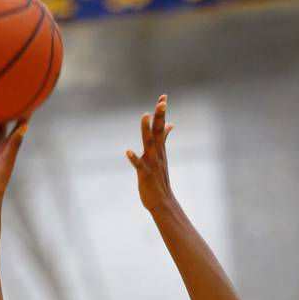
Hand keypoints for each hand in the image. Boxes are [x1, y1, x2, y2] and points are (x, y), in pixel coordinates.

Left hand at [126, 94, 174, 211]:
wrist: (163, 202)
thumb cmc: (160, 179)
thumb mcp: (162, 155)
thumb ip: (164, 138)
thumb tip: (170, 124)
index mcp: (160, 149)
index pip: (161, 126)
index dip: (161, 112)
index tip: (163, 96)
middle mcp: (157, 153)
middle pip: (158, 131)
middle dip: (159, 116)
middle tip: (162, 102)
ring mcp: (152, 163)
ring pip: (149, 144)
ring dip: (146, 130)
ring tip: (144, 116)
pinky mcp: (145, 175)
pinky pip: (139, 165)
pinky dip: (134, 158)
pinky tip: (128, 152)